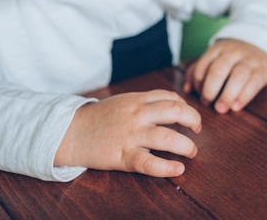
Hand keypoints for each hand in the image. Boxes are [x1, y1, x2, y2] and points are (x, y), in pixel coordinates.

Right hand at [55, 90, 201, 175]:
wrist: (70, 132)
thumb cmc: (98, 118)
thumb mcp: (122, 102)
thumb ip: (144, 103)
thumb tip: (170, 108)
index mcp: (137, 100)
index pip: (170, 97)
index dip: (185, 106)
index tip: (188, 116)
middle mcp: (137, 115)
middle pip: (176, 111)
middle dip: (193, 120)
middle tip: (197, 130)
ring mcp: (131, 135)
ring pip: (167, 138)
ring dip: (186, 146)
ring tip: (191, 152)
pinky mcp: (123, 156)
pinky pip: (149, 163)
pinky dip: (167, 168)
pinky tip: (177, 169)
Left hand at [183, 38, 266, 113]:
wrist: (258, 44)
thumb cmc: (231, 57)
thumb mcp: (214, 58)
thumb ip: (198, 71)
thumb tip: (186, 89)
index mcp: (217, 49)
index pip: (203, 66)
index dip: (199, 83)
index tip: (199, 97)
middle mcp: (233, 52)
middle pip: (219, 70)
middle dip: (210, 89)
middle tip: (207, 103)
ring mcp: (249, 60)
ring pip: (238, 76)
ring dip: (227, 95)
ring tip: (221, 109)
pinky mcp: (262, 70)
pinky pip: (253, 83)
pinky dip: (244, 97)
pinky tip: (236, 107)